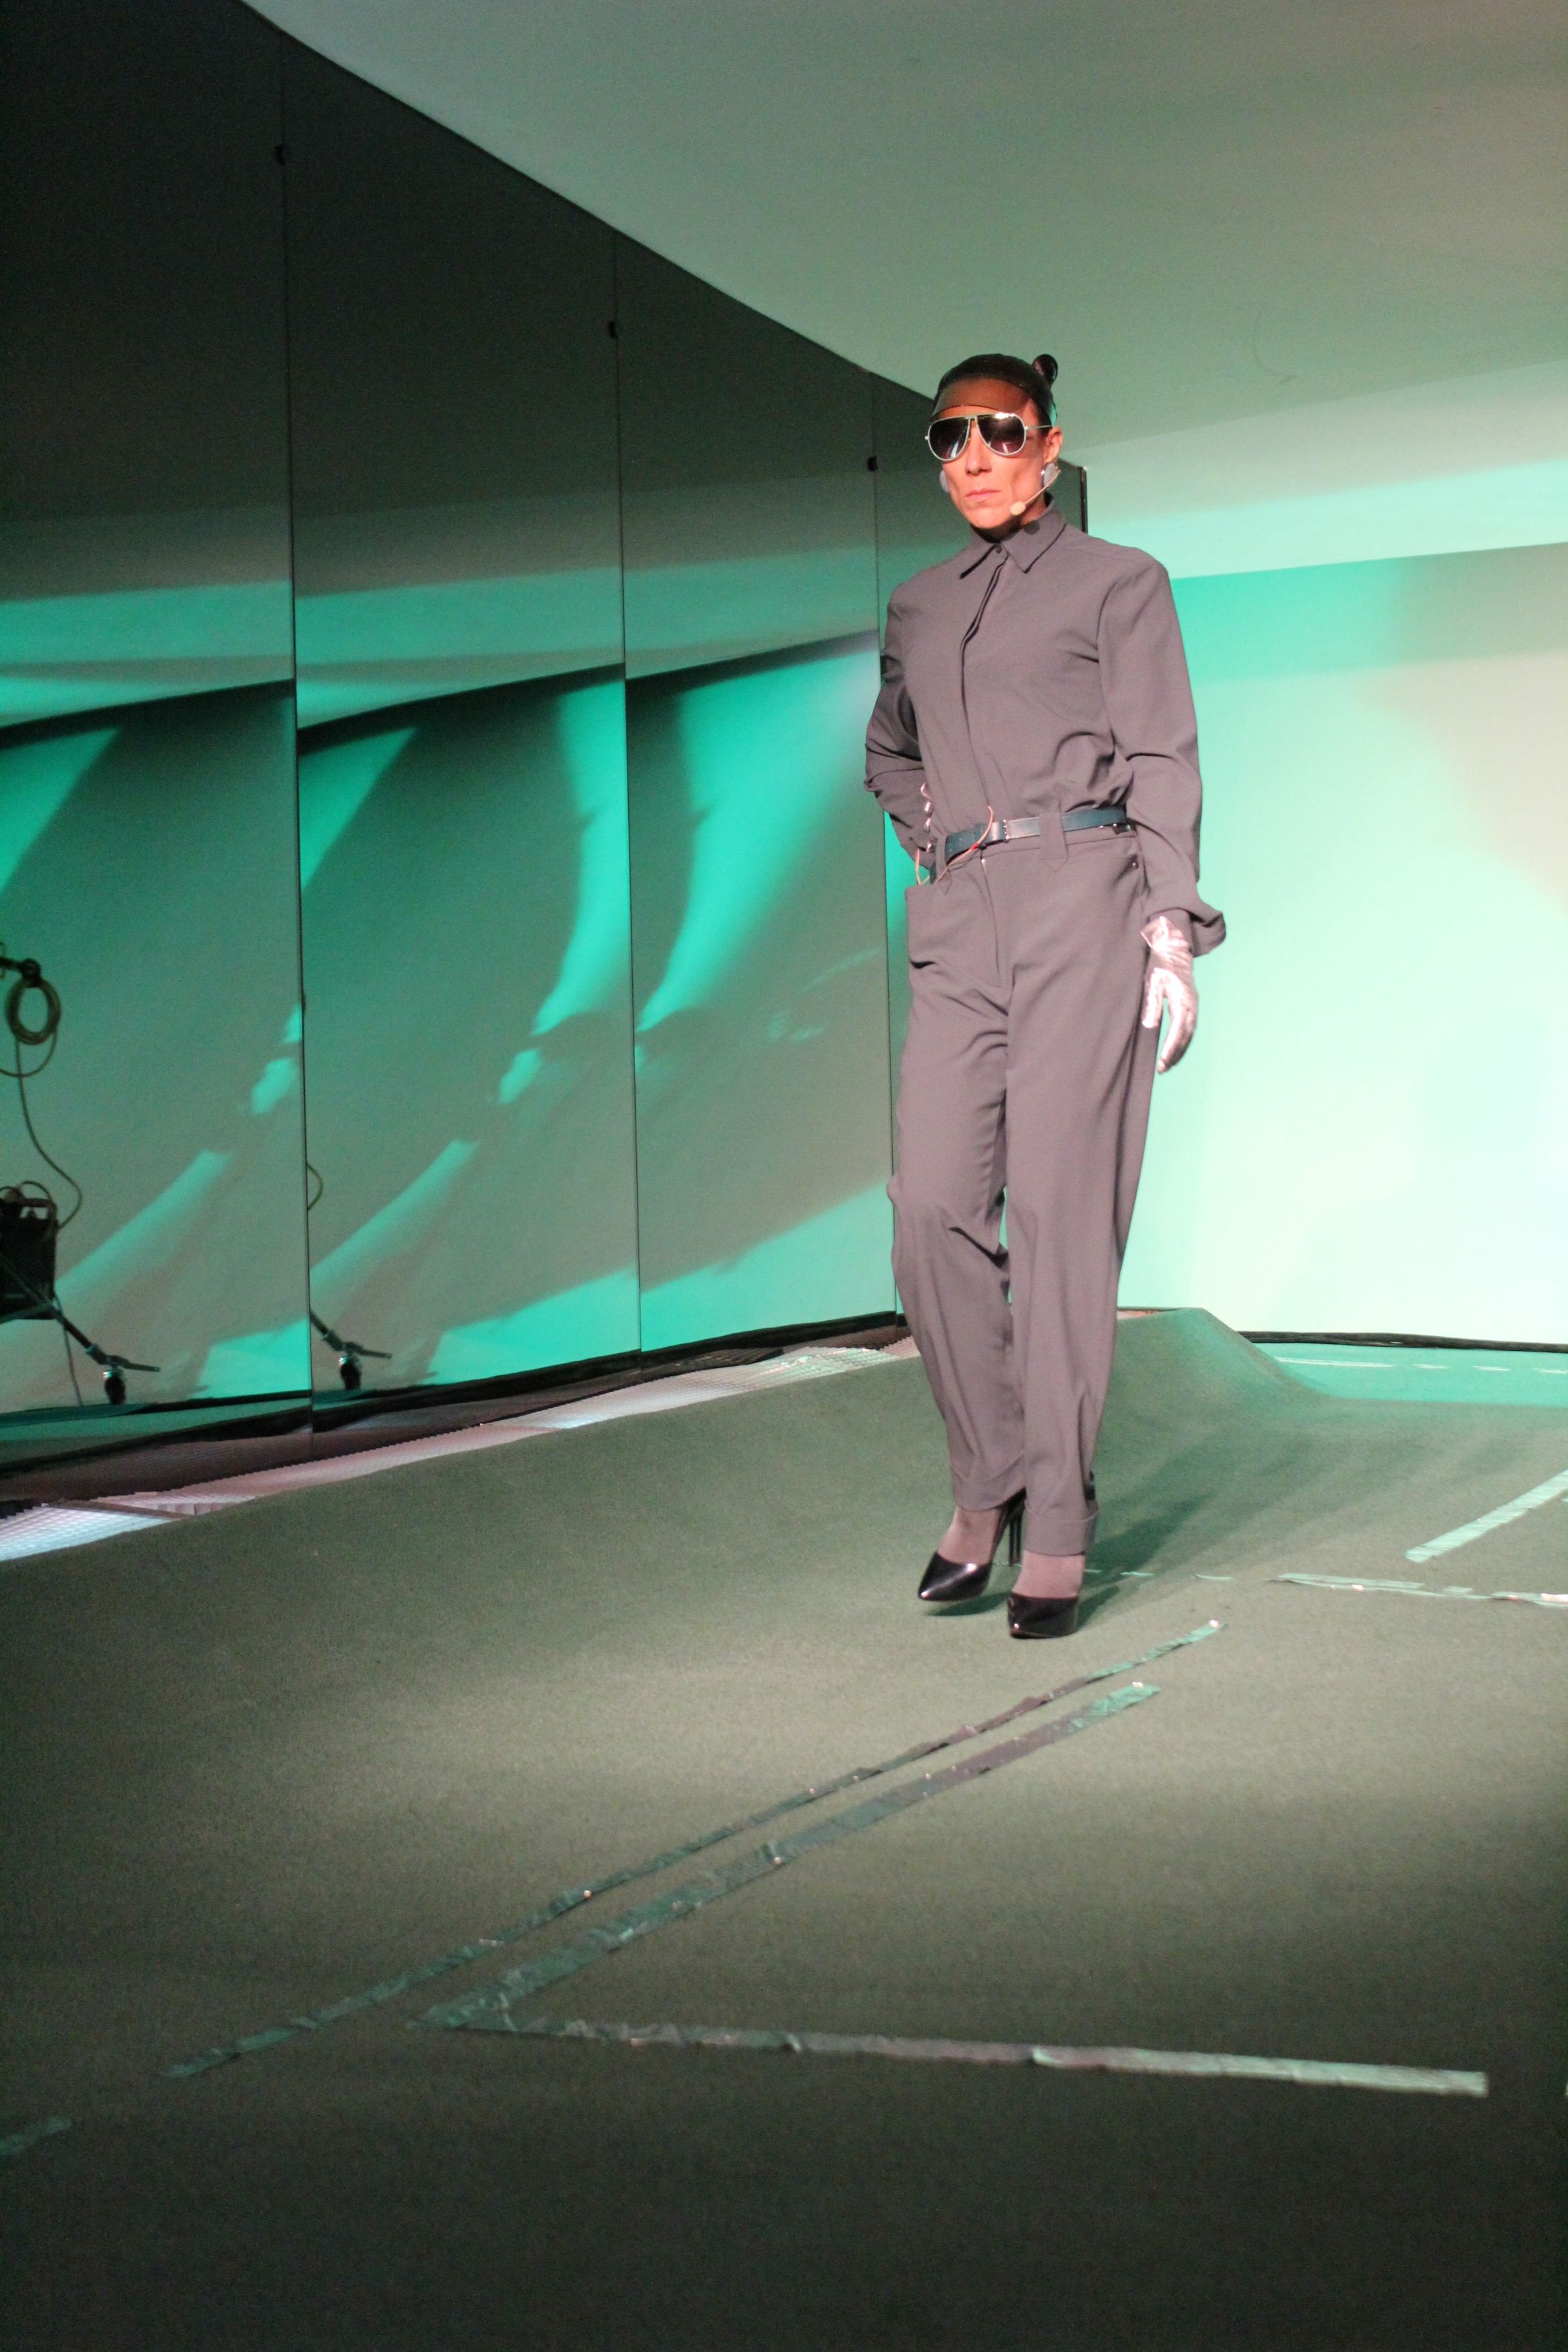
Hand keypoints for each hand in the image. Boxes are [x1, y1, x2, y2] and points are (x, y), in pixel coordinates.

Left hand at [1140, 915, 1196, 1073]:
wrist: (1174, 949)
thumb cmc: (1160, 965)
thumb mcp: (1151, 981)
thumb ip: (1152, 1003)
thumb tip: (1150, 1026)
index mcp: (1182, 1000)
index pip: (1177, 1030)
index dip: (1170, 1048)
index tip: (1161, 1062)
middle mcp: (1192, 1005)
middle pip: (1186, 1036)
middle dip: (1175, 1053)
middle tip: (1163, 1068)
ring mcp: (1194, 1004)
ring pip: (1190, 1033)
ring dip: (1180, 1049)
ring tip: (1168, 1064)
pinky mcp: (1192, 1004)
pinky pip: (1190, 1027)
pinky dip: (1184, 1040)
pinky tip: (1176, 1048)